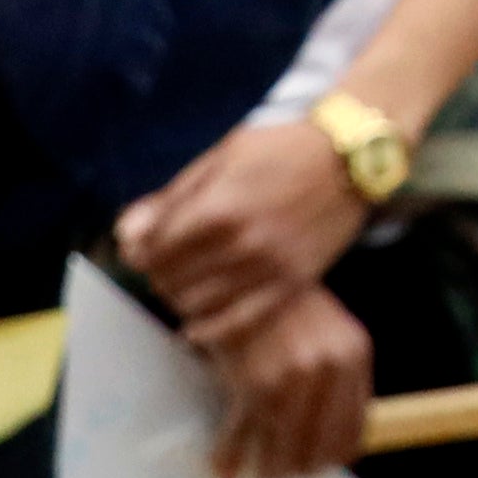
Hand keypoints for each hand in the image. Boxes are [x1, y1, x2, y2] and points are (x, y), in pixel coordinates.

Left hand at [119, 109, 378, 342]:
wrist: (352, 154)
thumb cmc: (282, 147)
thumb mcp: (222, 157)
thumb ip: (173, 199)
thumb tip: (126, 234)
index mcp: (217, 208)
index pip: (154, 251)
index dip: (141, 253)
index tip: (143, 249)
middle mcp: (241, 243)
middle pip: (173, 280)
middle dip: (159, 275)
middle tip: (164, 267)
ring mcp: (269, 266)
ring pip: (201, 304)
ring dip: (182, 299)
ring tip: (184, 286)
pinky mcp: (293, 281)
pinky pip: (241, 320)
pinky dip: (212, 329)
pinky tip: (196, 329)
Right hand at [200, 283, 376, 477]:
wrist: (240, 274)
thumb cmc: (284, 309)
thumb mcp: (326, 334)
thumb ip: (335, 381)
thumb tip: (336, 445)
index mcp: (354, 354)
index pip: (352, 433)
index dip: (331, 457)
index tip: (314, 466)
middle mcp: (329, 368)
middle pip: (318, 451)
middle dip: (297, 469)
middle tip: (279, 474)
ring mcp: (292, 378)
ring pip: (282, 453)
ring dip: (266, 472)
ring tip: (255, 473)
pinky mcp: (253, 383)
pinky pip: (241, 437)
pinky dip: (229, 458)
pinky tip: (223, 467)